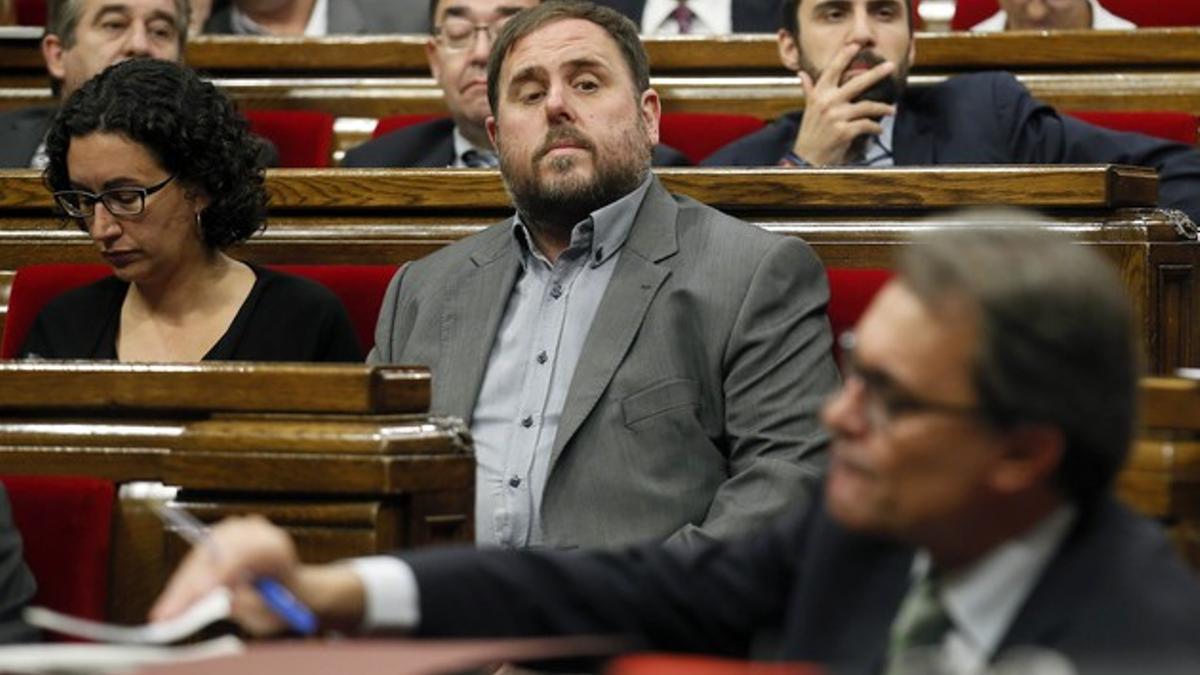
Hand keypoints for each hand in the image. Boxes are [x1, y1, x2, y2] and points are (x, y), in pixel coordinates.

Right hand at [150, 515, 365, 635]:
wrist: (292, 590)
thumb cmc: (285, 602)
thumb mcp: (274, 610)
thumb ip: (251, 603)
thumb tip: (220, 601)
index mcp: (275, 546)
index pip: (245, 551)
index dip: (221, 570)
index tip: (203, 591)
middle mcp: (255, 532)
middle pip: (216, 552)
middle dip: (191, 583)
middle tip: (171, 612)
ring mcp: (235, 531)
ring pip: (201, 555)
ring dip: (182, 584)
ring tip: (167, 612)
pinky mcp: (219, 539)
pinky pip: (197, 560)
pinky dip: (184, 582)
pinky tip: (173, 601)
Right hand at [791, 44, 897, 166]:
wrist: (806, 159)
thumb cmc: (810, 134)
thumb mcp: (809, 109)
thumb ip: (809, 90)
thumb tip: (802, 75)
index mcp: (819, 95)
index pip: (832, 70)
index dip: (844, 56)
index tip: (856, 44)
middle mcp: (827, 102)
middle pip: (857, 82)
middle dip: (876, 73)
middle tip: (891, 66)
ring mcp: (836, 117)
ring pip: (867, 106)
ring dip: (883, 108)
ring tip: (891, 109)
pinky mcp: (844, 132)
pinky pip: (867, 124)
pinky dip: (875, 128)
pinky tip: (879, 130)